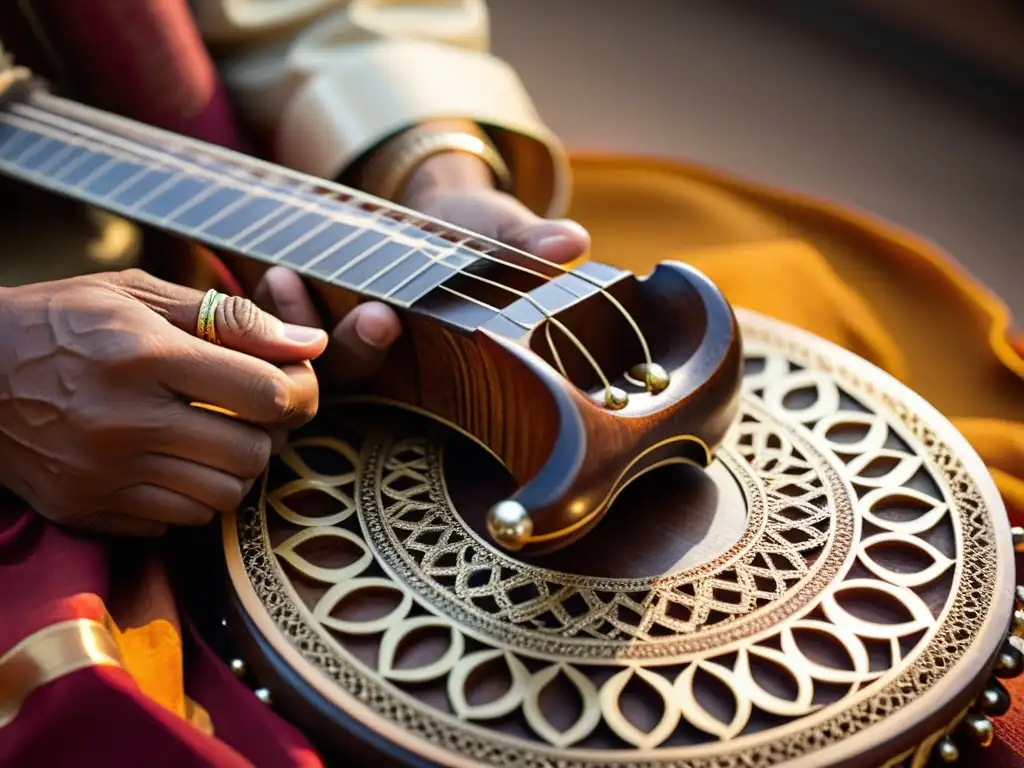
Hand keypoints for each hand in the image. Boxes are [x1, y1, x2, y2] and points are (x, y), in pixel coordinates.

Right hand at [0, 269, 327, 535]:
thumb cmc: (60, 322)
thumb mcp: (137, 295)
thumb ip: (231, 319)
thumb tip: (310, 344)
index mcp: (144, 356)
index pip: (266, 394)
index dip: (298, 391)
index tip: (292, 383)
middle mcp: (126, 421)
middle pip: (253, 452)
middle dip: (270, 432)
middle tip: (254, 410)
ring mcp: (104, 474)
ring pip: (224, 496)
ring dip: (236, 468)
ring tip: (215, 434)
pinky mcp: (88, 508)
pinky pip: (179, 521)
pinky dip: (193, 495)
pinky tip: (174, 461)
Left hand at [255, 144, 589, 383]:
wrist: (443, 210)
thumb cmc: (482, 234)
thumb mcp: (503, 233)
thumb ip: (527, 244)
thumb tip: (573, 240)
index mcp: (431, 355)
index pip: (404, 374)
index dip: (384, 351)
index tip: (384, 316)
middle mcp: (384, 357)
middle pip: (353, 370)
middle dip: (350, 344)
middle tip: (358, 310)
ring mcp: (343, 335)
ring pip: (309, 351)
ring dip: (293, 320)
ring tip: (287, 277)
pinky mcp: (313, 310)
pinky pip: (280, 319)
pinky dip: (274, 299)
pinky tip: (273, 271)